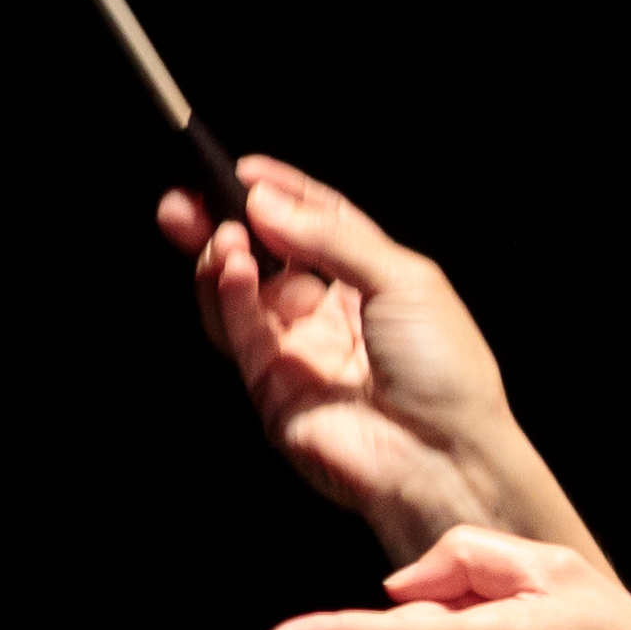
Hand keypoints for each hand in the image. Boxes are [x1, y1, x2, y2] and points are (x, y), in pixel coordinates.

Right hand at [156, 158, 565, 563]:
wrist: (444, 457)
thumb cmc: (446, 371)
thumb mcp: (402, 278)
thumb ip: (330, 237)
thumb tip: (263, 202)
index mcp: (373, 281)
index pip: (315, 224)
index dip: (279, 195)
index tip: (242, 172)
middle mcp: (331, 315)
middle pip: (265, 257)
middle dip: (222, 226)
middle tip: (185, 202)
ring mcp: (299, 353)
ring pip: (240, 295)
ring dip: (223, 259)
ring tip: (222, 235)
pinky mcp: (272, 390)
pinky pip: (241, 332)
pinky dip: (230, 295)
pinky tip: (233, 265)